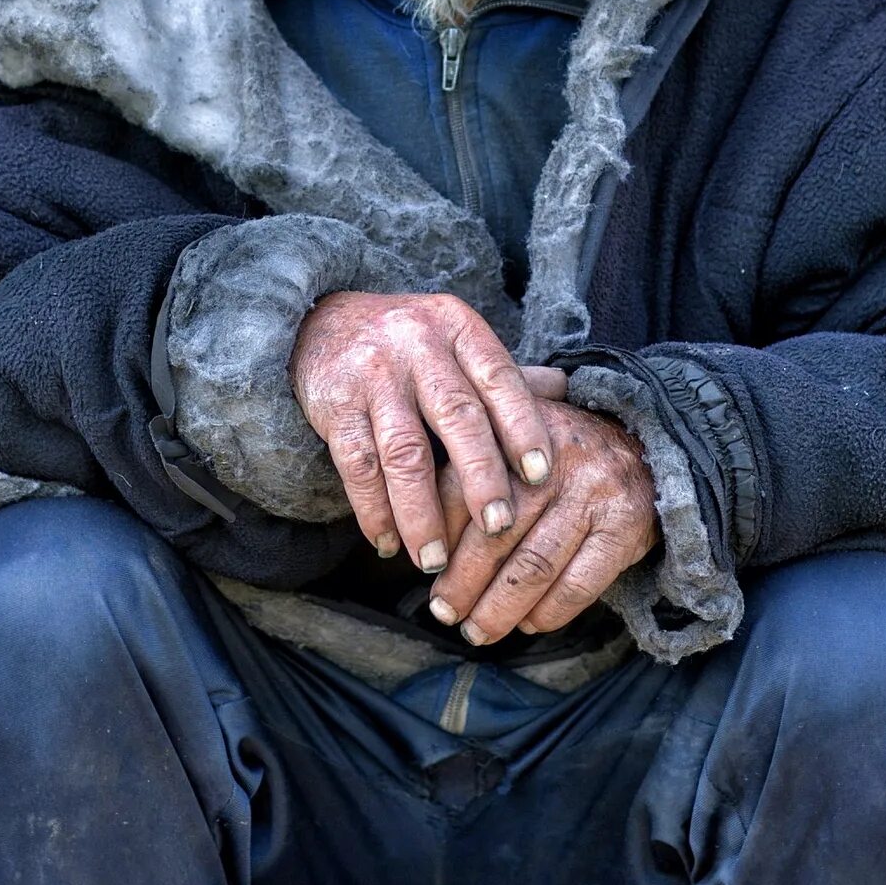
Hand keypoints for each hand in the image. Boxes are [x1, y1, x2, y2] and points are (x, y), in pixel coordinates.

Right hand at [289, 290, 567, 570]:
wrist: (319, 324)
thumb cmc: (407, 345)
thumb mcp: (456, 343)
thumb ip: (502, 375)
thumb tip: (566, 394)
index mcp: (458, 328)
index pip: (499, 379)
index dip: (522, 427)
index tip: (542, 476)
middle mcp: (417, 345)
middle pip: (457, 417)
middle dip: (480, 478)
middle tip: (498, 528)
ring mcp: (373, 375)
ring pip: (404, 452)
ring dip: (421, 513)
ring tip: (435, 560)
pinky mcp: (334, 405)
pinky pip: (357, 466)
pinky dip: (374, 511)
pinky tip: (388, 544)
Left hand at [424, 398, 658, 642]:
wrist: (649, 446)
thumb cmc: (561, 457)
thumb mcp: (514, 441)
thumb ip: (471, 469)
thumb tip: (416, 532)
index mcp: (511, 432)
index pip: (460, 489)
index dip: (437, 536)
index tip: (423, 569)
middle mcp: (552, 459)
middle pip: (494, 535)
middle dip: (462, 584)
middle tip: (444, 613)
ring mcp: (593, 491)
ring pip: (533, 567)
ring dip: (499, 609)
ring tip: (478, 630)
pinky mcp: (626, 525)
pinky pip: (578, 583)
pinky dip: (549, 612)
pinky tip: (529, 624)